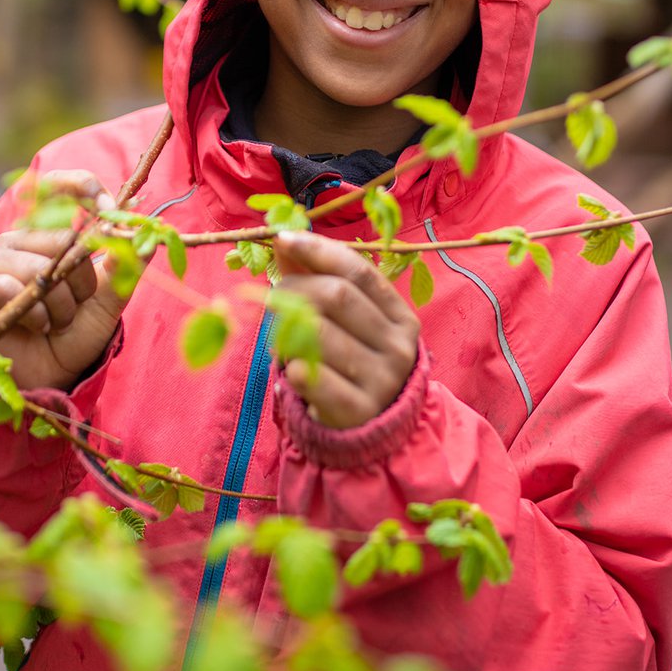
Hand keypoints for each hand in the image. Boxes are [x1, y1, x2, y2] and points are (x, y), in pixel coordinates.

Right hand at [0, 171, 134, 390]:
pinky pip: (6, 286)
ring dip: (59, 305)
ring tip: (56, 324)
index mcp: (52, 234)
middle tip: (77, 307)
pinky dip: (33, 313)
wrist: (50, 376)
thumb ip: (127, 265)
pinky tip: (36, 327)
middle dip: (81, 281)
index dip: (83, 187)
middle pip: (61, 237)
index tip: (109, 209)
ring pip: (36, 266)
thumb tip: (149, 233)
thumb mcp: (111, 299)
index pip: (58, 186)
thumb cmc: (77, 333)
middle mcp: (21, 240)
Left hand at [273, 231, 419, 428]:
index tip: (281, 238)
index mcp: (400, 316)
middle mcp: (398, 346)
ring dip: (287, 331)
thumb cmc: (356, 366)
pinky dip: (293, 369)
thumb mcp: (350, 325)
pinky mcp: (359, 412)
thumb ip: (320, 281)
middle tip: (270, 297)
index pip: (358, 271)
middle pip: (336, 297)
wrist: (376, 431)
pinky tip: (291, 370)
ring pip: (319, 334)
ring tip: (282, 341)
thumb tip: (284, 242)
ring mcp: (382, 380)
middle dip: (293, 289)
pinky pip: (315, 379)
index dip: (318, 250)